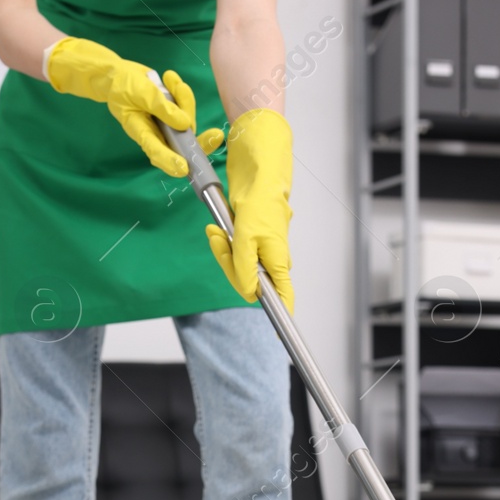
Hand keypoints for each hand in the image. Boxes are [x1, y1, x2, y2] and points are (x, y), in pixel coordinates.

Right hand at [45, 37, 223, 176]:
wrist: (119, 75)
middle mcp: (158, 133)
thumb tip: (185, 124)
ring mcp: (167, 124)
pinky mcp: (173, 112)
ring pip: (187, 121)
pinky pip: (186, 106)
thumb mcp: (140, 94)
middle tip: (216, 135)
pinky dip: (182, 92)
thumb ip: (162, 108)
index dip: (170, 162)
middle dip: (200, 141)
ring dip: (184, 99)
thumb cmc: (123, 86)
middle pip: (182, 146)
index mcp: (142, 133)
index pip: (157, 152)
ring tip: (169, 79)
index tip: (184, 168)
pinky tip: (169, 78)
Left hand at [205, 109, 293, 310]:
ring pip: (237, 263)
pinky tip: (217, 229)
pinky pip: (232, 248)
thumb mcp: (247, 237)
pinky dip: (222, 240)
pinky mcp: (248, 234)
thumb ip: (245, 268)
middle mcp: (271, 256)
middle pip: (249, 281)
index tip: (279, 333)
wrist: (257, 165)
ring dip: (222, 250)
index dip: (281, 314)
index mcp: (277, 260)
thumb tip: (248, 293)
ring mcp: (260, 246)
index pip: (283, 296)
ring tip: (216, 232)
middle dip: (228, 266)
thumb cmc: (260, 198)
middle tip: (220, 243)